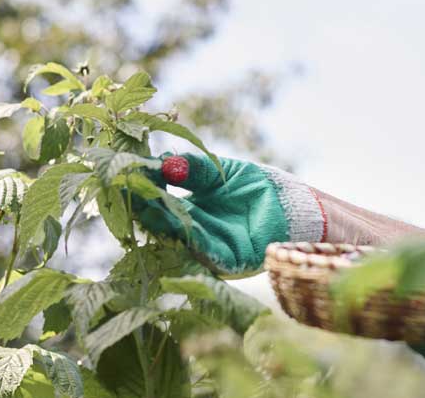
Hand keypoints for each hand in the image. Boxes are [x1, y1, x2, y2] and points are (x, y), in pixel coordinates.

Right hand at [133, 153, 326, 275]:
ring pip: (177, 236)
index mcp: (192, 214)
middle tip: (124, 184)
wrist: (300, 207)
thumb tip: (164, 161)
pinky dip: (187, 236)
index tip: (124, 171)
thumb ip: (197, 169)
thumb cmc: (262, 188)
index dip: (142, 188)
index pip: (159, 203)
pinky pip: (203, 250)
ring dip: (159, 219)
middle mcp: (196, 235)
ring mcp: (211, 250)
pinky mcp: (230, 263)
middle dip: (143, 204)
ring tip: (142, 199)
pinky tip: (172, 220)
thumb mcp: (224, 172)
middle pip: (161, 222)